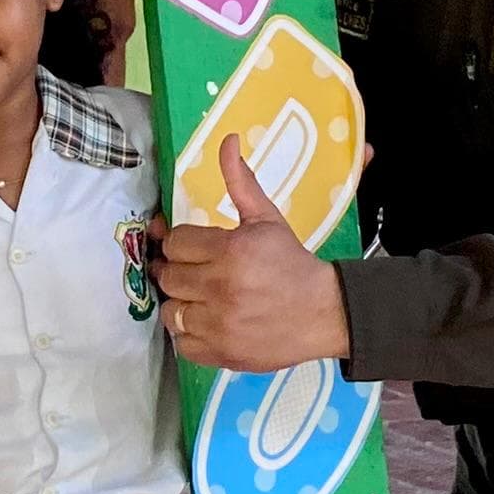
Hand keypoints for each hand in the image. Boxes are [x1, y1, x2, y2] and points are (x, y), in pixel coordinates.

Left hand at [157, 136, 351, 372]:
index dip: (183, 244)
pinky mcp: (221, 353)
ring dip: (181, 303)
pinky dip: (188, 334)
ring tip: (200, 298)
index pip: (176, 243)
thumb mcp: (267, 219)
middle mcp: (222, 287)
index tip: (196, 248)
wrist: (324, 313)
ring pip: (170, 310)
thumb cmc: (291, 263)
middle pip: (168, 276)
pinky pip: (182, 344)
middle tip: (197, 273)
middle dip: (179, 272)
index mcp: (232, 250)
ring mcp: (220, 324)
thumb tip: (227, 140)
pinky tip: (206, 322)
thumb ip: (241, 182)